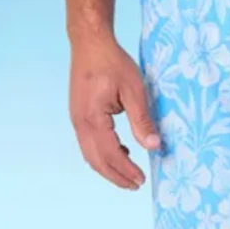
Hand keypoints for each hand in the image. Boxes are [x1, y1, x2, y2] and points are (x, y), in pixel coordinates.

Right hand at [70, 33, 160, 188]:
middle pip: (96, 160)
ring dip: (109, 167)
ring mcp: (77, 119)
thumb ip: (143, 120)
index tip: (142, 180)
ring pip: (90, 154)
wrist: (90, 43)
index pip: (111, 154)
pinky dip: (103, 154)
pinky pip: (89, 143)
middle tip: (136, 185)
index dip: (127, 169)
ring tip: (129, 174)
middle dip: (116, 176)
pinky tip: (121, 151)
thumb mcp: (135, 90)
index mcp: (93, 118)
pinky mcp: (79, 115)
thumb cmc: (113, 63)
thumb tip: (153, 145)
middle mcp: (80, 122)